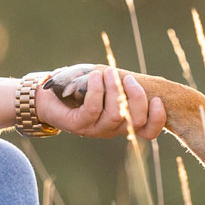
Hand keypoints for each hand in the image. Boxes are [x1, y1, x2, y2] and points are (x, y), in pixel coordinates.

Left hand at [36, 64, 166, 140]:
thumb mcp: (105, 84)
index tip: (158, 99)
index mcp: (123, 123)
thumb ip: (121, 83)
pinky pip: (94, 108)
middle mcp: (111, 130)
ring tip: (109, 72)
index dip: (157, 119)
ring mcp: (94, 129)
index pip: (148, 132)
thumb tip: (138, 78)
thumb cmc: (79, 87)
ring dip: (115, 89)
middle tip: (128, 78)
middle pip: (136, 121)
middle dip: (137, 96)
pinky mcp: (78, 125)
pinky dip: (97, 89)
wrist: (47, 96)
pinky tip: (96, 76)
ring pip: (116, 114)